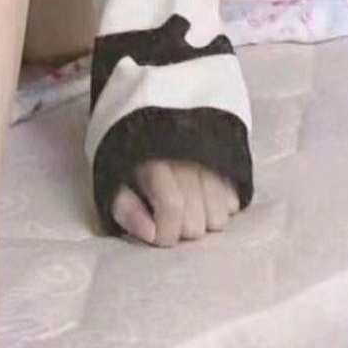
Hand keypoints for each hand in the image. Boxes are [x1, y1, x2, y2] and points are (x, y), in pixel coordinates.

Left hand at [111, 160, 240, 246]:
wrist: (153, 115)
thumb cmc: (132, 155)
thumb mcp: (113, 178)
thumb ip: (124, 208)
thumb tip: (150, 232)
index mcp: (155, 161)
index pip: (171, 209)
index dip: (163, 233)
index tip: (153, 230)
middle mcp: (189, 160)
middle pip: (196, 224)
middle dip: (180, 229)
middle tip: (169, 215)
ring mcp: (214, 161)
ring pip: (219, 219)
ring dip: (202, 220)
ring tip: (187, 205)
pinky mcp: (231, 163)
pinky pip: (234, 205)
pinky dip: (220, 207)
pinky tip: (203, 195)